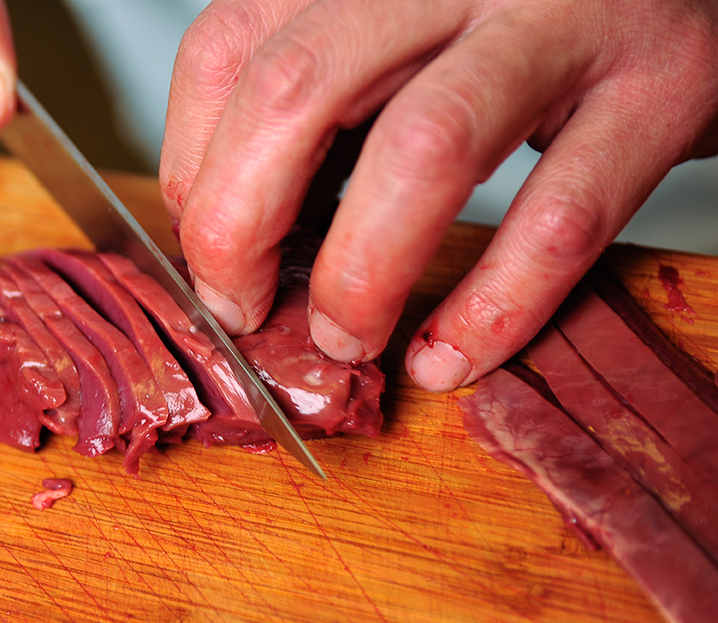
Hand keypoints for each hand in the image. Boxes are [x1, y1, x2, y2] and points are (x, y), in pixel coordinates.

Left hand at [161, 0, 717, 391]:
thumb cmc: (519, 17)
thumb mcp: (399, 33)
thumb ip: (321, 105)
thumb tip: (236, 223)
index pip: (229, 51)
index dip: (195, 168)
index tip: (206, 253)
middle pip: (296, 91)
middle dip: (242, 226)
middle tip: (245, 308)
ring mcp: (560, 21)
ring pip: (423, 150)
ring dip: (362, 274)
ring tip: (346, 339)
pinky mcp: (659, 88)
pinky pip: (557, 220)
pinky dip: (491, 308)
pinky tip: (448, 356)